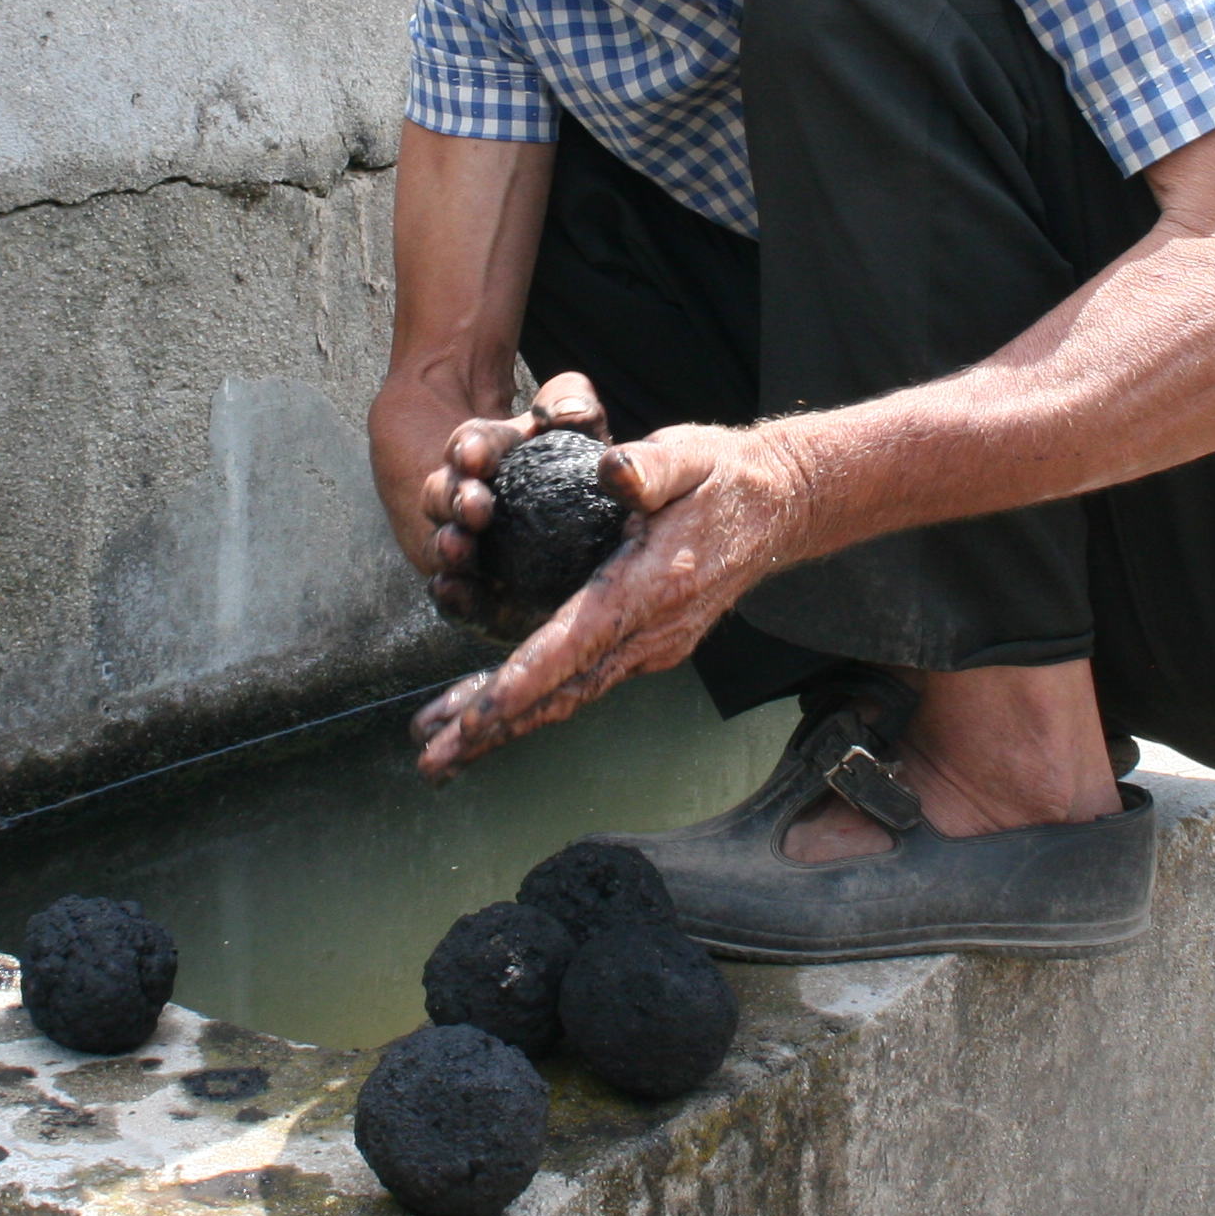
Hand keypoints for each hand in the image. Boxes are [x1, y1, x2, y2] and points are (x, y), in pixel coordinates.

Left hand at [413, 421, 810, 779]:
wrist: (780, 507)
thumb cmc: (726, 477)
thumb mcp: (690, 455)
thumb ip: (650, 465)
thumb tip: (611, 469)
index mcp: (652, 588)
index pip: (578, 644)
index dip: (524, 682)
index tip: (477, 717)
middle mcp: (652, 632)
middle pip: (563, 693)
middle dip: (495, 729)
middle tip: (433, 760)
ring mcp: (651, 646)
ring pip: (569, 696)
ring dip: (504, 725)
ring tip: (442, 752)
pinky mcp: (647, 646)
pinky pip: (582, 683)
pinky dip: (532, 703)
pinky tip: (491, 711)